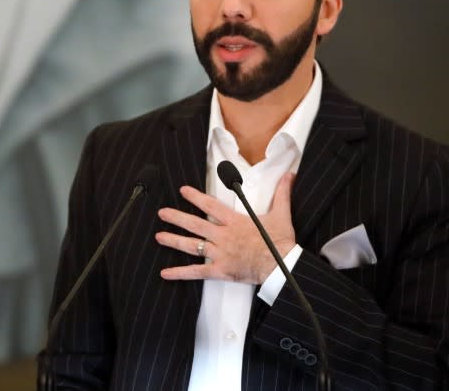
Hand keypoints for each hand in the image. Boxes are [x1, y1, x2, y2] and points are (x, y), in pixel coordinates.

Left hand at [155, 172, 295, 283]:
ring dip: (174, 240)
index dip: (196, 197)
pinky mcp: (220, 270)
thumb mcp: (282, 214)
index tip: (183, 191)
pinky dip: (180, 273)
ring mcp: (220, 254)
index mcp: (235, 221)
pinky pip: (197, 272)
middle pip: (196, 224)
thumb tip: (289, 175)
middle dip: (177, 218)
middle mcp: (224, 236)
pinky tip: (165, 273)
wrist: (282, 265)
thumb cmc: (280, 241)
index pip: (211, 206)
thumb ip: (282, 193)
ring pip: (192, 246)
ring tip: (159, 236)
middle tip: (162, 213)